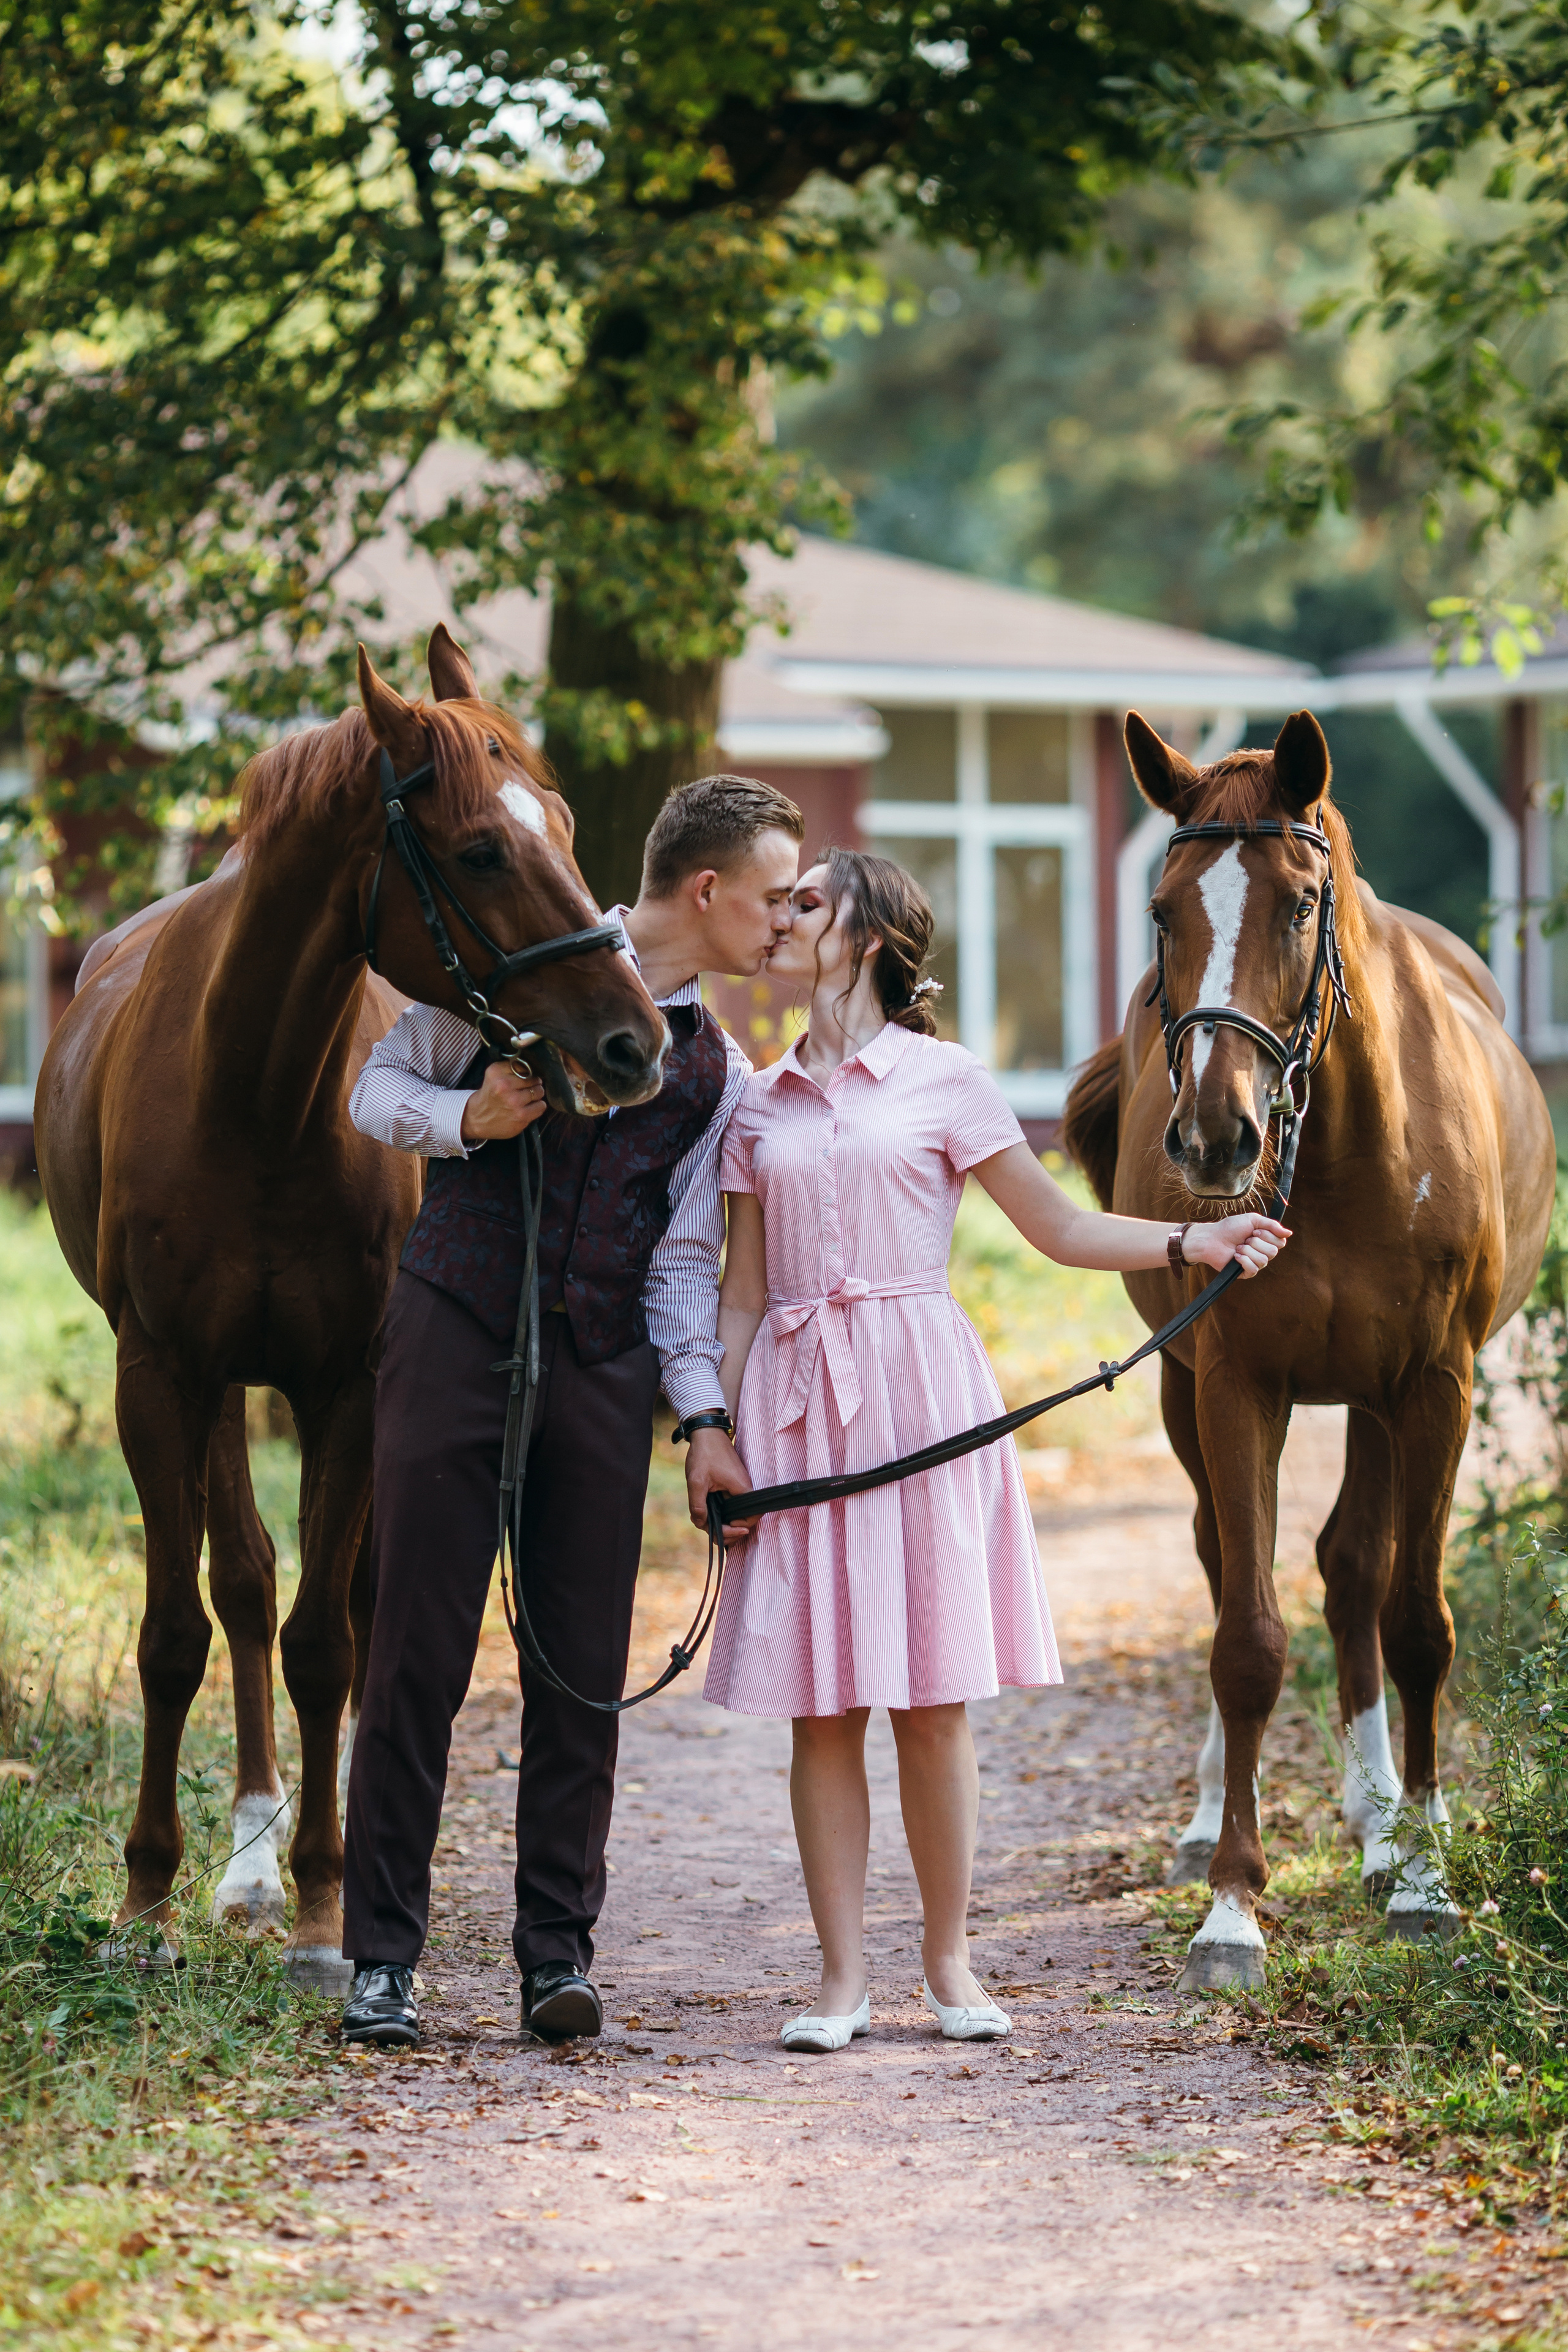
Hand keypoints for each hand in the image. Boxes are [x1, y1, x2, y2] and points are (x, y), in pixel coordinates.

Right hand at [460, 1061, 546, 1143]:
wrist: (477, 1118)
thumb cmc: (491, 1094)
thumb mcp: (495, 1074)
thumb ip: (513, 1066)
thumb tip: (536, 1065)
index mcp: (497, 1072)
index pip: (525, 1066)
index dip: (527, 1072)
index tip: (523, 1077)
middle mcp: (504, 1085)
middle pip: (535, 1079)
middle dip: (533, 1083)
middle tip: (524, 1089)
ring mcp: (513, 1102)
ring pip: (539, 1091)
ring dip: (536, 1095)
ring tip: (526, 1099)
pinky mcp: (521, 1116)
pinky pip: (541, 1106)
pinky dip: (537, 1107)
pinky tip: (528, 1108)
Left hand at [685, 1427, 756, 1543]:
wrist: (706, 1432)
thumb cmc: (704, 1453)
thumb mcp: (696, 1481)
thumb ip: (698, 1505)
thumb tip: (700, 1523)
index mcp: (742, 1488)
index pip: (753, 1516)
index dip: (740, 1528)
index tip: (725, 1528)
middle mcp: (743, 1489)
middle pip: (742, 1518)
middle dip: (727, 1529)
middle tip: (710, 1531)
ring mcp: (737, 1487)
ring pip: (734, 1512)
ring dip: (721, 1521)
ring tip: (704, 1522)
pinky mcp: (731, 1485)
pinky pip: (729, 1504)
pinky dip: (720, 1512)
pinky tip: (706, 1514)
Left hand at [1186, 1214, 1291, 1278]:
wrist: (1212, 1238)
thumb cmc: (1230, 1228)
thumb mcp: (1253, 1220)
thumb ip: (1272, 1225)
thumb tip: (1289, 1233)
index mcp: (1266, 1240)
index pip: (1281, 1242)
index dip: (1269, 1236)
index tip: (1255, 1231)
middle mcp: (1262, 1252)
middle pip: (1273, 1252)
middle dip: (1257, 1242)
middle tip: (1245, 1239)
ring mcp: (1254, 1263)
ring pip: (1263, 1260)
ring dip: (1248, 1250)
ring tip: (1238, 1247)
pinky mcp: (1245, 1273)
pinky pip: (1254, 1269)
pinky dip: (1243, 1260)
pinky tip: (1235, 1256)